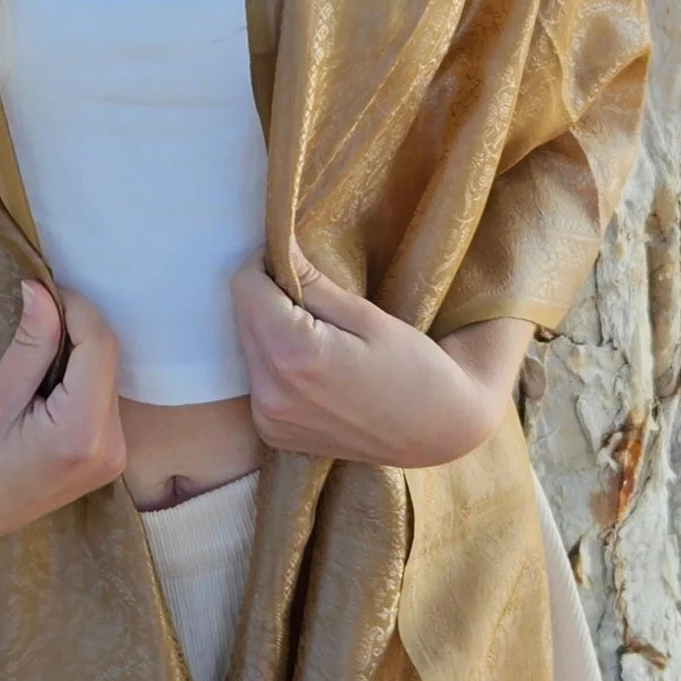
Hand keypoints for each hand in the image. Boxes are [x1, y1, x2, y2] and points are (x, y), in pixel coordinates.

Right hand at [0, 281, 126, 549]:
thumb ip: (31, 344)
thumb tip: (42, 288)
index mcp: (83, 434)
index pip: (100, 344)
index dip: (76, 307)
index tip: (42, 288)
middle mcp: (112, 449)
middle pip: (108, 360)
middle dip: (78, 326)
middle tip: (38, 308)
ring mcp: (113, 459)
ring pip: (108, 377)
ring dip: (80, 350)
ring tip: (39, 339)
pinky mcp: (106, 460)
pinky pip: (104, 399)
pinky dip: (82, 377)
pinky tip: (50, 374)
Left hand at [229, 254, 532, 467]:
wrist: (437, 431)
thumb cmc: (414, 367)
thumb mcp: (367, 316)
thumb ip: (311, 283)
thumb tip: (276, 247)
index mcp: (292, 355)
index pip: (245, 286)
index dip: (268, 264)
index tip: (298, 262)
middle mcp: (269, 393)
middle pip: (242, 317)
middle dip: (268, 296)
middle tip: (314, 295)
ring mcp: (268, 419)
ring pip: (248, 347)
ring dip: (271, 329)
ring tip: (319, 332)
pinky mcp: (273, 433)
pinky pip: (259, 379)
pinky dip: (277, 362)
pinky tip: (315, 366)